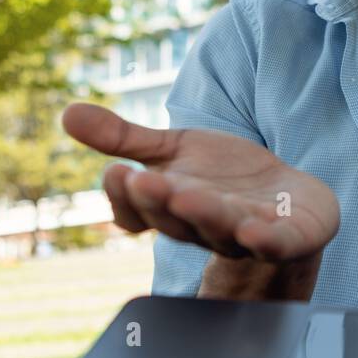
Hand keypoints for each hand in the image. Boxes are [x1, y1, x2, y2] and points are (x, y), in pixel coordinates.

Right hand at [62, 104, 339, 263]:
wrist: (292, 200)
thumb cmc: (225, 178)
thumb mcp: (175, 151)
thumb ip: (126, 139)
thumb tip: (66, 112)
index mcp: (171, 207)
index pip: (138, 211)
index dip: (126, 196)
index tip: (117, 173)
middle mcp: (203, 227)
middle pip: (176, 220)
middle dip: (160, 202)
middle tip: (144, 182)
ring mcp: (246, 235)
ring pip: (221, 229)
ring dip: (205, 215)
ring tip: (188, 197)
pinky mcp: (289, 239)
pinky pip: (275, 245)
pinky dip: (265, 241)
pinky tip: (255, 231)